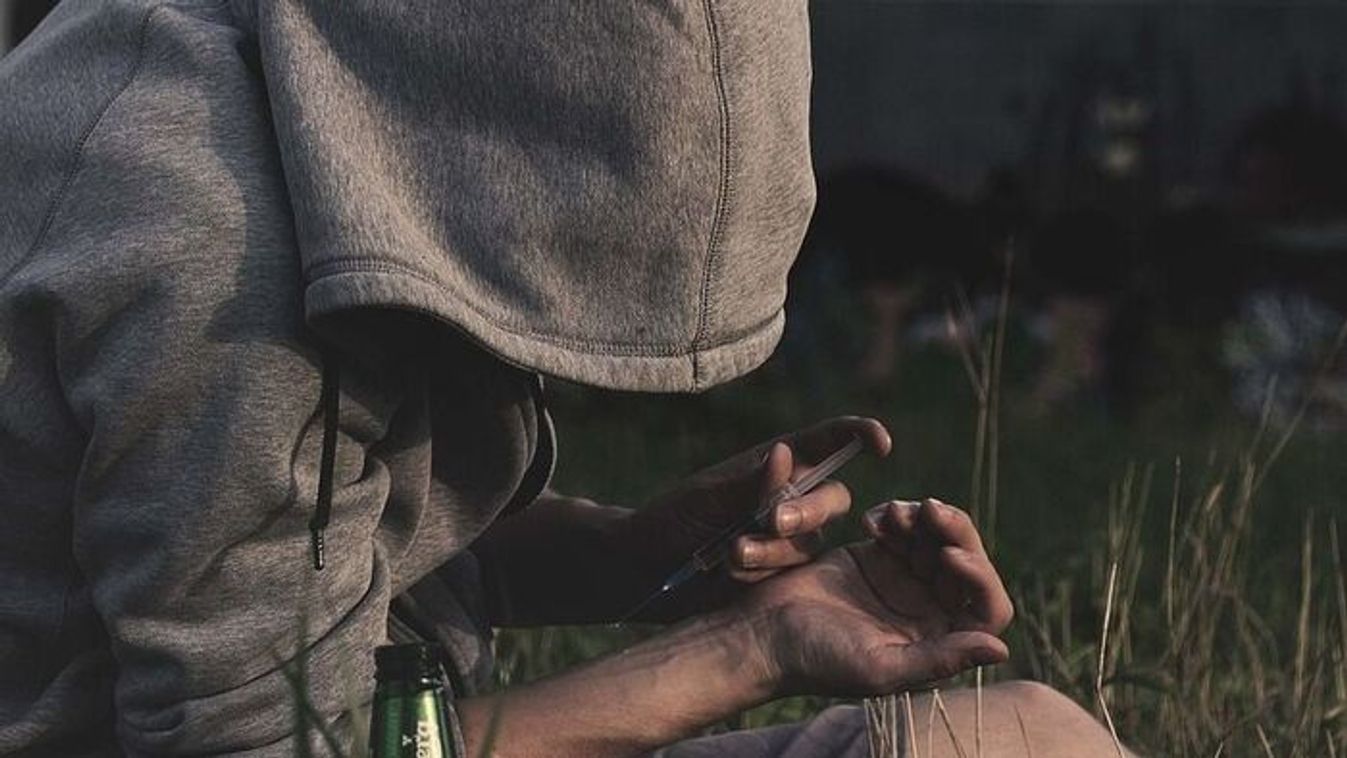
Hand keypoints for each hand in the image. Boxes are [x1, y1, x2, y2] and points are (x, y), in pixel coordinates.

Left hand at [618, 417, 890, 617]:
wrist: (645, 570)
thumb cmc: (672, 521)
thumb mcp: (706, 499)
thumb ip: (748, 484)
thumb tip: (785, 452)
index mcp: (774, 464)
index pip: (828, 442)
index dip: (858, 435)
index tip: (881, 442)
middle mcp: (789, 497)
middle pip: (832, 499)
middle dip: (808, 510)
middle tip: (771, 521)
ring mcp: (787, 539)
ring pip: (811, 542)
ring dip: (775, 548)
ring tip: (731, 553)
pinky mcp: (780, 575)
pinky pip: (794, 574)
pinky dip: (764, 572)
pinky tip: (730, 572)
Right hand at [744, 499, 1013, 695]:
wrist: (762, 633)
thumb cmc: (818, 660)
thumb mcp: (880, 667)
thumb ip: (940, 658)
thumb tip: (1002, 648)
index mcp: (937, 641)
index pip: (986, 608)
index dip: (979, 578)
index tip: (949, 555)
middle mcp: (928, 611)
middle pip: (967, 563)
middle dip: (956, 532)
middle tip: (931, 508)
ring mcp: (904, 580)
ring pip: (938, 538)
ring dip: (925, 518)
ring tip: (895, 512)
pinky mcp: (878, 556)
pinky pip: (904, 527)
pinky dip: (896, 516)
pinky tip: (874, 519)